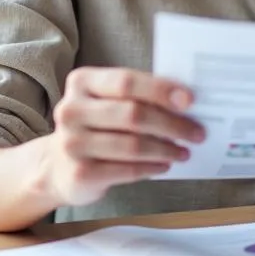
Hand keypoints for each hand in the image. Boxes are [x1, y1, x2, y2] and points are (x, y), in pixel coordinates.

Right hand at [44, 67, 205, 206]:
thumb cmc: (96, 125)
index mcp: (82, 82)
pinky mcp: (79, 174)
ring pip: (133, 145)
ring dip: (166, 149)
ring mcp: (72, 143)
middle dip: (172, 124)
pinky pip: (127, 170)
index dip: (160, 90)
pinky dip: (152, 167)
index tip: (190, 100)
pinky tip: (165, 164)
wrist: (57, 165)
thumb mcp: (107, 101)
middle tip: (197, 132)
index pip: (126, 82)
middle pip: (133, 114)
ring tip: (184, 151)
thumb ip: (137, 95)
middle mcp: (72, 110)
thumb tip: (186, 100)